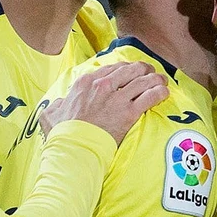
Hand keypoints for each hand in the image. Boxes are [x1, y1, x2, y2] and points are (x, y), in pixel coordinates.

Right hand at [44, 62, 169, 143]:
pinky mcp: (129, 112)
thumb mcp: (51, 114)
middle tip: (150, 73)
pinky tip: (164, 93)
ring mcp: (117, 98)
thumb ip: (57, 104)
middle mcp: (102, 85)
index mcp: (85, 83)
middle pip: (129, 70)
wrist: (75, 148)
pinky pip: (150, 97)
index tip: (130, 71)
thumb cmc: (63, 134)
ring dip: (155, 79)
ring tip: (162, 81)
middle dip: (142, 69)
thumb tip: (61, 102)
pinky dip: (159, 93)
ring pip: (143, 81)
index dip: (124, 68)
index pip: (110, 69)